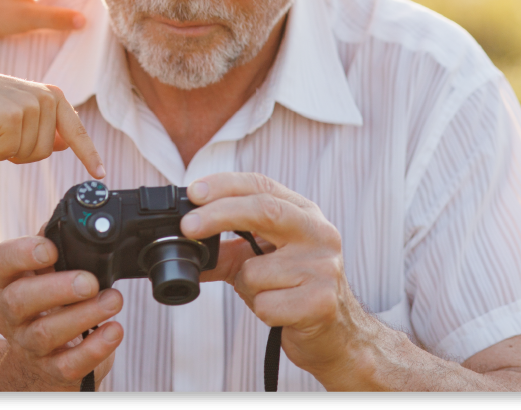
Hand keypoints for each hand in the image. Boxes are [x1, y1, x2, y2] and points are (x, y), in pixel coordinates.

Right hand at [0, 69, 104, 178]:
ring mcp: (31, 106)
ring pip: (28, 154)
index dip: (89, 155)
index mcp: (55, 96)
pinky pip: (8, 153)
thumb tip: (65, 145)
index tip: (100, 174)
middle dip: (22, 152)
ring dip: (6, 151)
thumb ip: (46, 126)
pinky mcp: (12, 117)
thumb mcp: (24, 110)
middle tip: (4, 135)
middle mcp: (47, 99)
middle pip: (46, 152)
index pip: (77, 132)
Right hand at [0, 237, 122, 390]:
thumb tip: (65, 221)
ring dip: (84, 315)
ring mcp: (27, 345)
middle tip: (90, 281)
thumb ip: (52, 246)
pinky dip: (94, 349)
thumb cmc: (46, 304)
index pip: (0, 262)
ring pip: (45, 333)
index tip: (51, 249)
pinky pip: (68, 365)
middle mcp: (9, 314)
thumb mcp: (43, 273)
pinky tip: (114, 331)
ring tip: (114, 300)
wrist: (41, 360)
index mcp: (6, 281)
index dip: (22, 253)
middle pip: (19, 300)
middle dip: (57, 289)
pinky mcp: (50, 371)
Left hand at [180, 173, 379, 388]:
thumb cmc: (295, 292)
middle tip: (187, 226)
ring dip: (246, 289)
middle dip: (218, 216)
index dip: (224, 185)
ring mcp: (323, 267)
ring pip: (254, 271)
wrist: (338, 336)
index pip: (262, 186)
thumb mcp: (262, 260)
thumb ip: (227, 248)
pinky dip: (261, 312)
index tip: (193, 193)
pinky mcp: (322, 301)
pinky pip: (265, 304)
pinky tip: (282, 314)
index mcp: (304, 214)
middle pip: (263, 210)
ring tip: (270, 295)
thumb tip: (181, 244)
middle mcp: (319, 233)